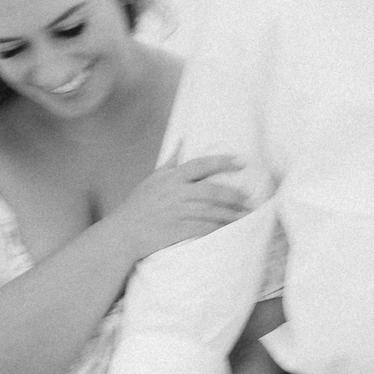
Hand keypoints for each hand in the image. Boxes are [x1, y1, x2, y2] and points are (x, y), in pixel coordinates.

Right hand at [112, 154, 250, 261]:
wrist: (123, 233)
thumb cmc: (139, 205)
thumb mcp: (153, 179)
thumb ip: (171, 160)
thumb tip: (182, 140)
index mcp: (171, 178)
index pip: (201, 164)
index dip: (223, 162)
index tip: (241, 162)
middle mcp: (176, 193)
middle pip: (212, 190)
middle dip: (234, 194)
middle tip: (249, 198)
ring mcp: (177, 212)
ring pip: (211, 211)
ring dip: (231, 214)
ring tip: (246, 215)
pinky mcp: (178, 230)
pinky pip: (204, 228)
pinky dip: (219, 228)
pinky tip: (230, 229)